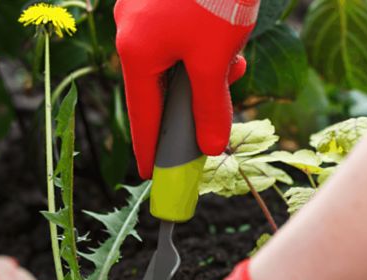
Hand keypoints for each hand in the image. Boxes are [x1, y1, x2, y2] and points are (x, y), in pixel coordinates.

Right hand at [114, 0, 257, 178]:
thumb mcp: (216, 57)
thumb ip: (210, 105)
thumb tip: (211, 145)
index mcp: (136, 51)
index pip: (143, 115)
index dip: (152, 148)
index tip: (152, 175)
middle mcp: (131, 30)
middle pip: (159, 85)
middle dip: (193, 100)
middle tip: (218, 112)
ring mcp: (143, 8)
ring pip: (173, 57)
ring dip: (205, 68)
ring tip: (235, 59)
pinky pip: (177, 32)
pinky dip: (203, 43)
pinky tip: (230, 33)